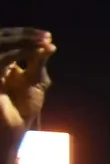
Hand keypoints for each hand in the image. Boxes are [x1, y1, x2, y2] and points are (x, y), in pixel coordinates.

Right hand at [0, 27, 55, 144]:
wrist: (13, 128)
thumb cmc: (24, 106)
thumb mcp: (35, 81)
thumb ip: (39, 62)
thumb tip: (50, 45)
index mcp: (4, 61)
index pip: (11, 39)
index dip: (28, 35)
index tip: (48, 35)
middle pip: (4, 38)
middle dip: (26, 35)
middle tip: (46, 37)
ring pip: (1, 45)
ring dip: (23, 41)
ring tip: (43, 42)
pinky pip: (1, 59)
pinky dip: (18, 53)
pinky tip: (35, 53)